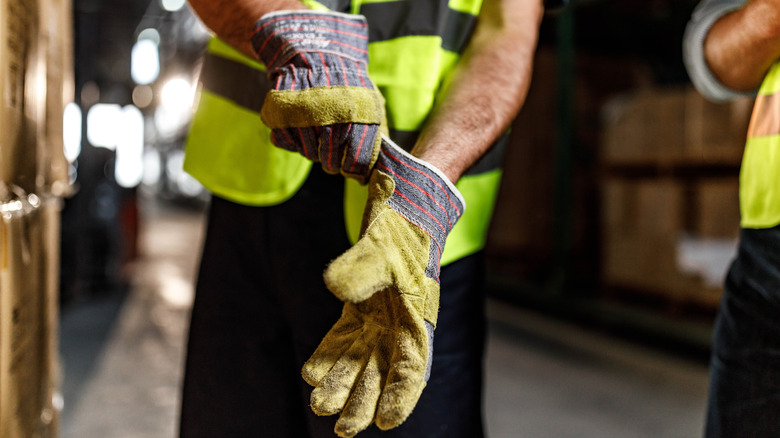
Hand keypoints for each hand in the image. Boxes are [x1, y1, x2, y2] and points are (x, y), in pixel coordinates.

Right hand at [252, 10, 386, 182]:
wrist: (315, 52)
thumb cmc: (348, 84)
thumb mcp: (371, 102)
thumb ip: (378, 132)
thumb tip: (381, 165)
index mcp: (358, 115)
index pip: (355, 161)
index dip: (351, 170)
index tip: (348, 169)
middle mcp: (332, 115)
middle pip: (329, 161)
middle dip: (330, 163)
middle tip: (330, 157)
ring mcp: (304, 114)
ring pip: (307, 153)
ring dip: (311, 150)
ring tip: (316, 136)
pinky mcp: (281, 110)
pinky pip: (283, 141)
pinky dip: (289, 141)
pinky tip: (298, 129)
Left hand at [302, 136, 464, 435]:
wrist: (406, 193)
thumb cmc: (406, 218)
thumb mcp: (387, 240)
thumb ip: (363, 267)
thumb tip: (334, 289)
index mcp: (418, 311)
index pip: (413, 363)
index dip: (402, 395)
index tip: (385, 422)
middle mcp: (401, 318)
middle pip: (384, 370)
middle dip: (363, 400)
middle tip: (340, 429)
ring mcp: (381, 311)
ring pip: (362, 357)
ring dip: (342, 382)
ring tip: (318, 406)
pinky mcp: (363, 300)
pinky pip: (345, 335)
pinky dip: (330, 353)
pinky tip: (310, 371)